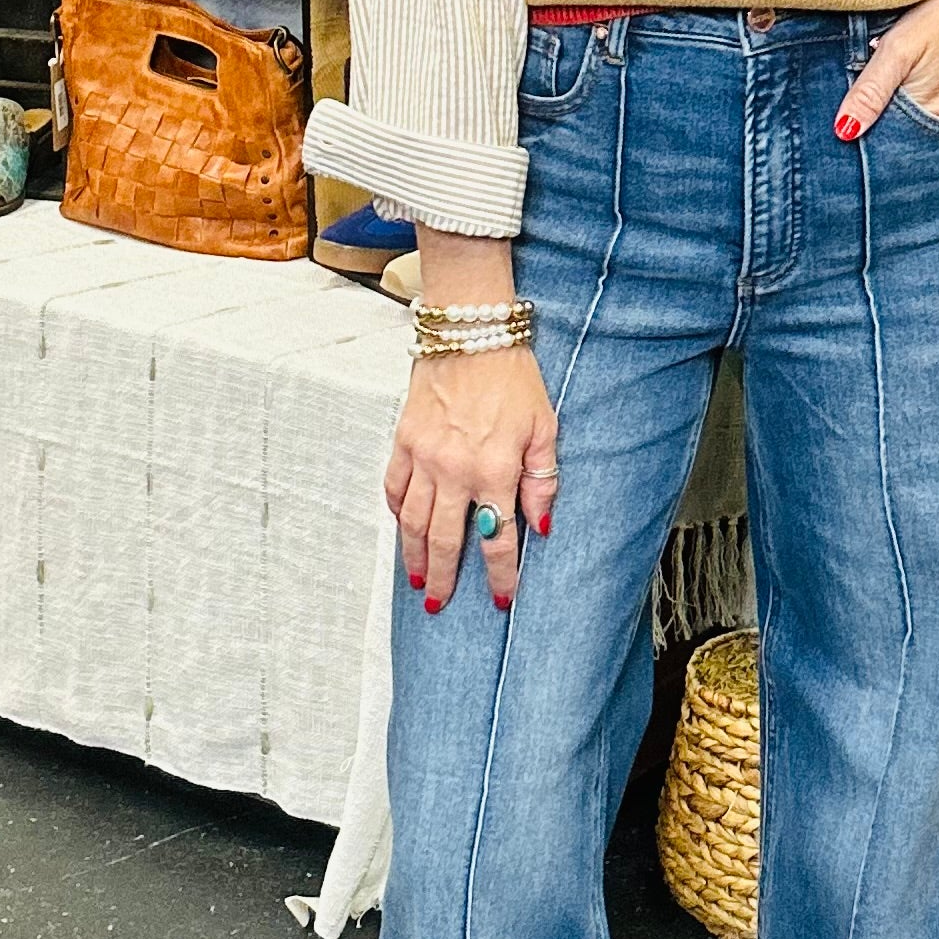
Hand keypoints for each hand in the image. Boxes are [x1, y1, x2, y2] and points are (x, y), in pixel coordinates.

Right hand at [386, 230, 559, 613]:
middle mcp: (455, 470)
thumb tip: (540, 526)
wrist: (471, 332)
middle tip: (441, 605)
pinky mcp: (403, 440)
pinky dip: (395, 511)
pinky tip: (400, 527)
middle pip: (445, 539)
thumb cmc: (513, 376)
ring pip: (412, 520)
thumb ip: (543, 481)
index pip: (498, 539)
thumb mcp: (545, 427)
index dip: (501, 575)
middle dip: (445, 578)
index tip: (502, 600)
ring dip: (414, 555)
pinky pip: (393, 486)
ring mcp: (424, 456)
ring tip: (417, 580)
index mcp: (495, 470)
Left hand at [835, 0, 938, 136]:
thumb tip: (845, 128)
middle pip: (914, 134)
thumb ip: (871, 89)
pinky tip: (936, 85)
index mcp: (928, 113)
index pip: (891, 140)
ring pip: (935, 123)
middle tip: (883, 101)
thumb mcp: (900, 47)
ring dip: (918, 114)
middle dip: (894, 124)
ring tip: (909, 91)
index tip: (859, 121)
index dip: (872, 129)